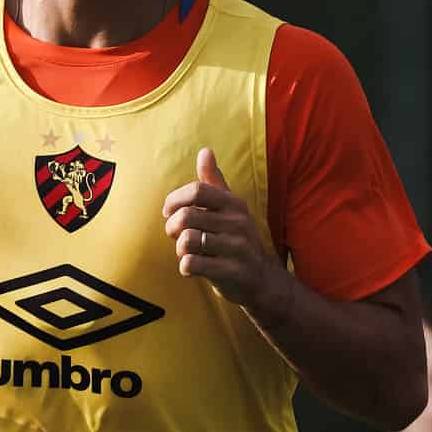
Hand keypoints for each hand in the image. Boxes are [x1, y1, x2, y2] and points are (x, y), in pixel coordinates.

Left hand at [162, 147, 284, 309]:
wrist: (262, 280)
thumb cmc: (237, 239)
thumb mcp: (230, 208)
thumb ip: (214, 181)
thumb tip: (205, 151)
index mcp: (234, 204)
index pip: (197, 190)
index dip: (174, 200)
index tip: (168, 211)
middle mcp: (238, 223)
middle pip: (186, 216)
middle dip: (171, 227)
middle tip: (176, 235)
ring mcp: (237, 248)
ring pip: (187, 241)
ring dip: (179, 249)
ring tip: (187, 251)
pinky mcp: (231, 272)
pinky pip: (191, 264)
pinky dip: (185, 267)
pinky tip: (193, 267)